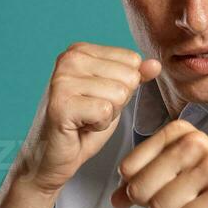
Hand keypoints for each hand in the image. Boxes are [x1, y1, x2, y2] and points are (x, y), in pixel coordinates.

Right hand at [16, 43, 161, 193]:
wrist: (52, 157)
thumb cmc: (82, 126)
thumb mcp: (115, 97)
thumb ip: (134, 78)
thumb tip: (155, 65)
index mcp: (80, 50)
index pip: (132, 60)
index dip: (123, 87)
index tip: (98, 99)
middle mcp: (69, 59)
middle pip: (128, 76)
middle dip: (117, 102)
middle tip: (91, 113)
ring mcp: (62, 80)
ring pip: (119, 94)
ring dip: (108, 115)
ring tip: (85, 120)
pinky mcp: (61, 104)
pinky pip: (105, 111)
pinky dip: (99, 126)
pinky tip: (80, 127)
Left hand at [110, 119, 207, 207]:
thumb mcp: (179, 187)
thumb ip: (144, 187)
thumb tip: (114, 199)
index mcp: (180, 133)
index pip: (128, 170)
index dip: (143, 192)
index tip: (174, 190)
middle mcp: (196, 142)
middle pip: (140, 189)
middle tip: (193, 204)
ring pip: (161, 207)